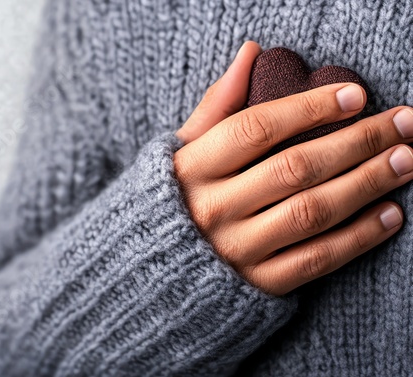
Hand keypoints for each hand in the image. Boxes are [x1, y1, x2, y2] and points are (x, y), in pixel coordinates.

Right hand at [174, 41, 412, 294]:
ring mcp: (235, 250)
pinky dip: (358, 238)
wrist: (160, 263)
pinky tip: (389, 214)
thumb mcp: (182, 148)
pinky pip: (314, 260)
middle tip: (403, 125)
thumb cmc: (177, 196)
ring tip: (405, 161)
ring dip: (366, 185)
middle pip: (294, 169)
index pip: (256, 130)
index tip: (355, 95)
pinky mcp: (256, 283)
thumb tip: (251, 52)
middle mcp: (212, 210)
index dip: (309, 109)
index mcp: (192, 170)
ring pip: (311, 213)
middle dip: (356, 143)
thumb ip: (216, 104)